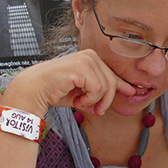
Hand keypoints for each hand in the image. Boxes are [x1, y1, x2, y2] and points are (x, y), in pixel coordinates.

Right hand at [3, 49, 135, 117]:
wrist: (34, 89)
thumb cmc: (54, 91)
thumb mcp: (80, 95)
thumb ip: (94, 98)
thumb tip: (106, 107)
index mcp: (90, 59)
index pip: (111, 74)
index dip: (122, 85)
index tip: (132, 92)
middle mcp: (91, 56)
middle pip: (112, 82)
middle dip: (106, 101)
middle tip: (96, 112)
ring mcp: (87, 59)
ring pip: (106, 87)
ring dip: (95, 101)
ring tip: (80, 103)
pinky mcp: (83, 67)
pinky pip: (97, 89)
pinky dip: (89, 99)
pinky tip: (77, 99)